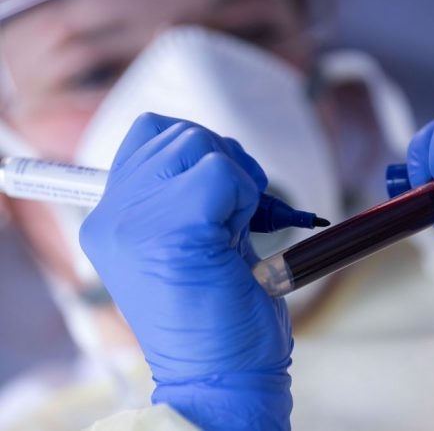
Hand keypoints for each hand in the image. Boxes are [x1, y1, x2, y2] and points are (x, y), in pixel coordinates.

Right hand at [80, 113, 292, 429]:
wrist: (222, 376)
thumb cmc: (217, 314)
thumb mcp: (192, 243)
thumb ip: (188, 192)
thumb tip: (218, 149)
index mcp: (112, 219)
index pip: (148, 134)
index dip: (195, 150)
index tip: (220, 193)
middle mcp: (113, 215)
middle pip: (176, 132)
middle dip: (222, 161)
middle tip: (235, 214)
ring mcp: (135, 220)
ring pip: (197, 144)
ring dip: (235, 179)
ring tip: (234, 229)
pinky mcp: (173, 228)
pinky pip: (221, 173)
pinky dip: (245, 195)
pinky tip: (239, 237)